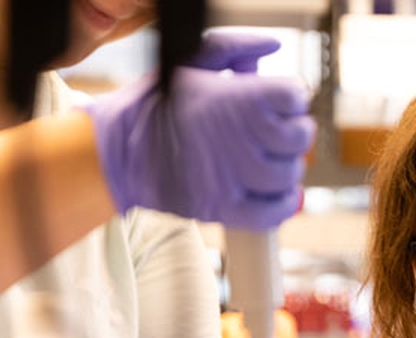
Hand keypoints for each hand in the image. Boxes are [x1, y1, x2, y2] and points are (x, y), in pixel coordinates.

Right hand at [85, 32, 315, 228]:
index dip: (291, 98)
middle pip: (298, 138)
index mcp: (234, 98)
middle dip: (293, 132)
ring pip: (288, 174)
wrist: (117, 150)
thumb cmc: (157, 104)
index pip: (294, 96)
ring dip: (285, 167)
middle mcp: (237, 137)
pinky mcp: (222, 208)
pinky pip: (271, 213)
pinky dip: (281, 204)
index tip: (279, 102)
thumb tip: (272, 45)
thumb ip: (234, 46)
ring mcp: (231, 176)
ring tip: (266, 159)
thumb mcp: (190, 61)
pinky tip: (273, 191)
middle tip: (276, 133)